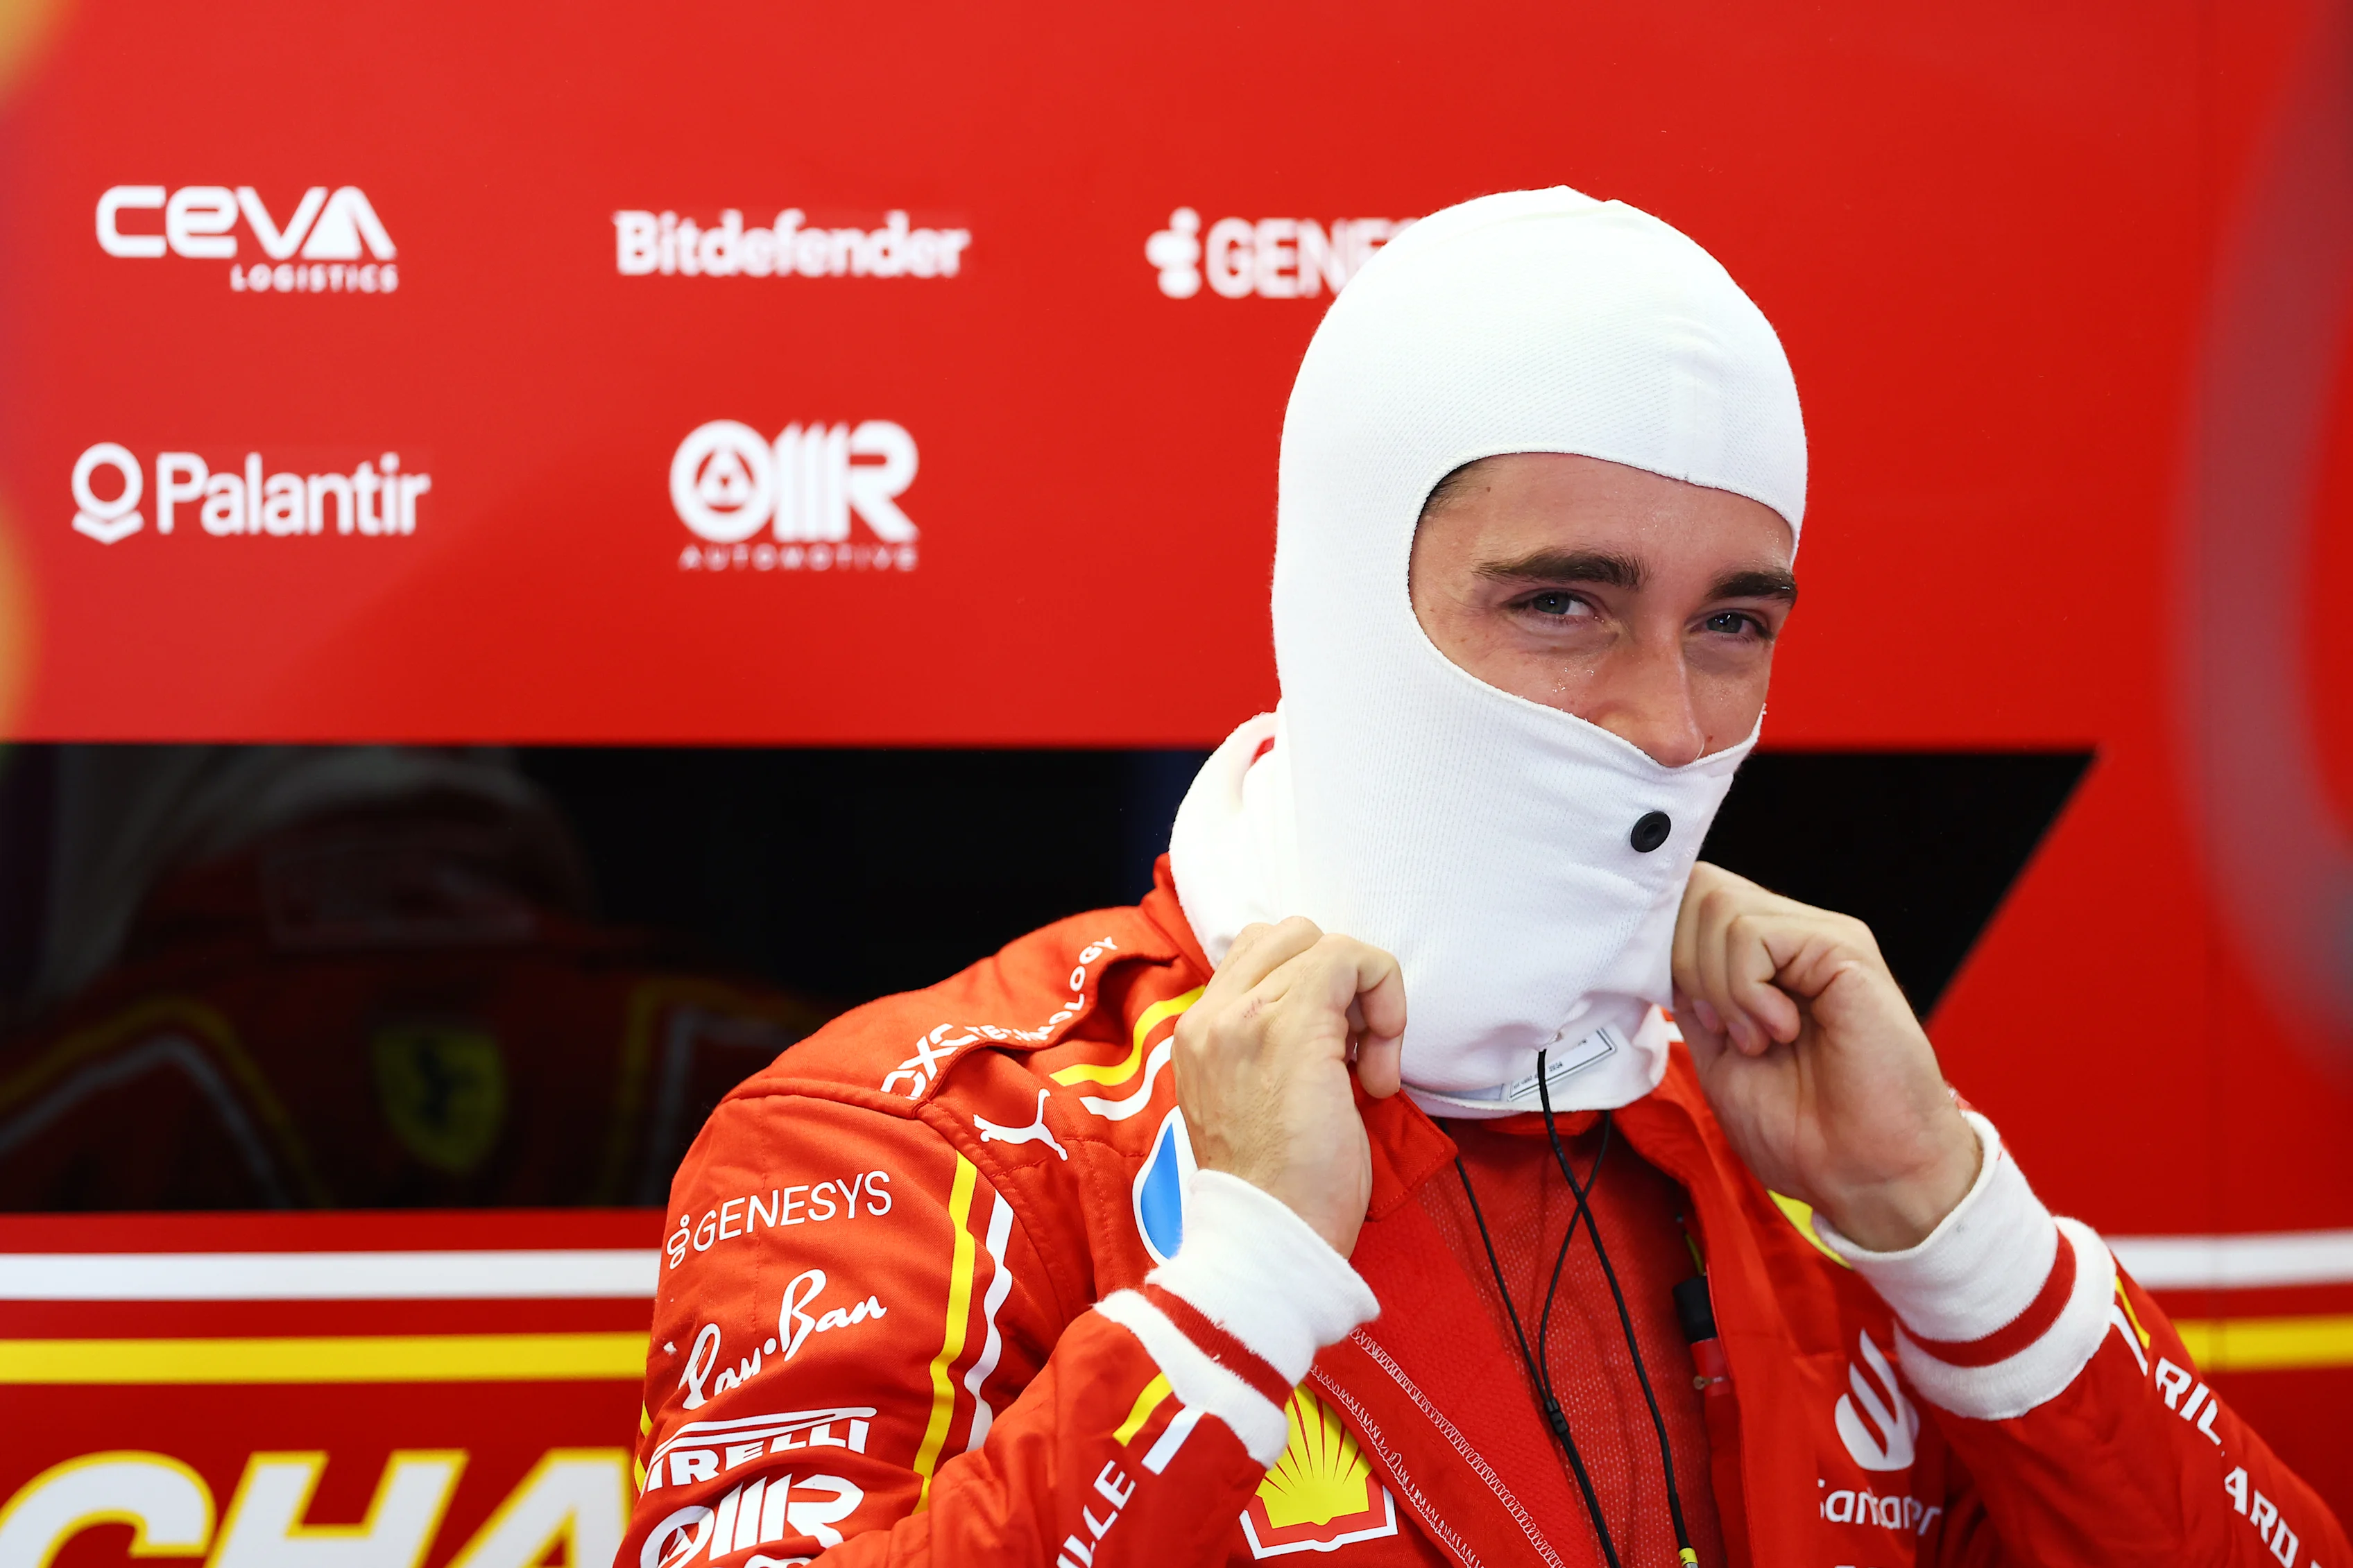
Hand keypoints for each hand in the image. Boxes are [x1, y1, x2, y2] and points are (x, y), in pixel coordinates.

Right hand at [1172, 918, 1405, 1255]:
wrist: (1267, 1241)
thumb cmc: (1275, 1191)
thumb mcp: (1249, 1102)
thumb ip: (1265, 1049)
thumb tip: (1329, 1019)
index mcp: (1198, 1034)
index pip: (1255, 958)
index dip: (1311, 992)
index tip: (1334, 1059)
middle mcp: (1211, 1015)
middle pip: (1287, 935)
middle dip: (1336, 981)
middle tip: (1353, 1055)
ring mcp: (1247, 1015)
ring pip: (1321, 941)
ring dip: (1361, 994)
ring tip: (1362, 1067)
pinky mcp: (1294, 1025)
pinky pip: (1352, 959)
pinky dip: (1385, 1001)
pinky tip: (1377, 1074)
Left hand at [1672, 863, 1980, 1251]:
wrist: (1866, 1174)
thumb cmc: (1805, 1132)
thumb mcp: (1719, 1058)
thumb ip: (1694, 1001)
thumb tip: (1659, 955)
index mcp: (1765, 962)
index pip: (1690, 903)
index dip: (1666, 948)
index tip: (1688, 1014)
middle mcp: (1793, 938)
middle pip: (1698, 890)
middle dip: (1688, 966)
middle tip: (1727, 1031)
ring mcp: (1819, 937)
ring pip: (1718, 907)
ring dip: (1721, 987)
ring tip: (1761, 1039)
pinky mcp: (1842, 947)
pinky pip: (1754, 933)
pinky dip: (1746, 990)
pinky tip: (1782, 1030)